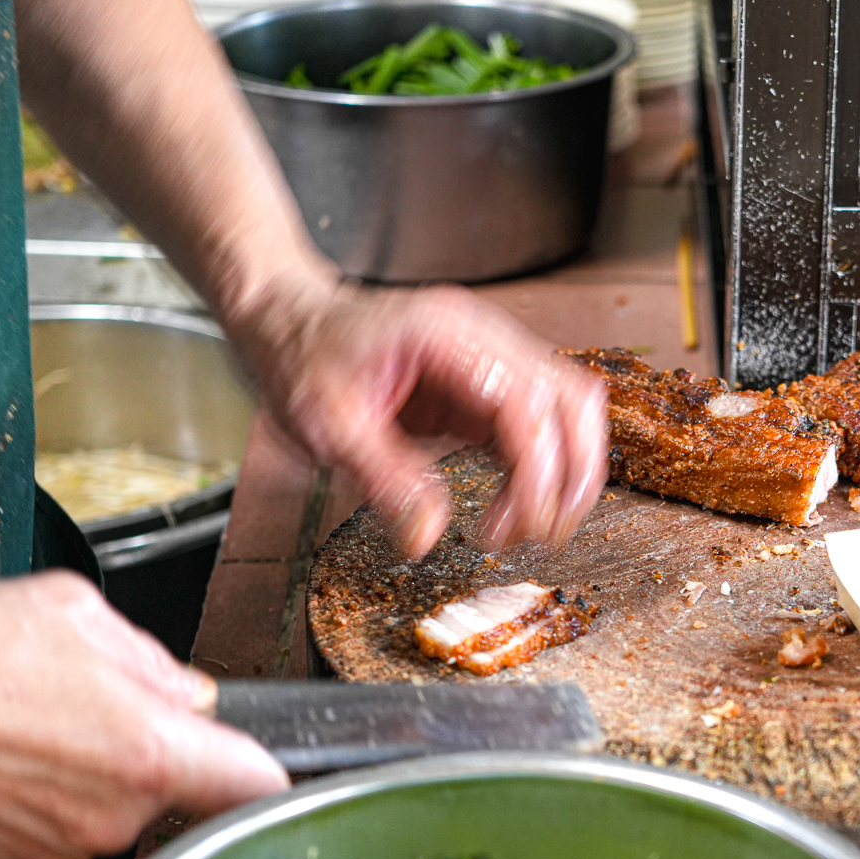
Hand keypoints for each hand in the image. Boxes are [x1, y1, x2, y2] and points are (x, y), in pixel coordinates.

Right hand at [0, 572, 287, 858]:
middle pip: (174, 792)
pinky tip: (13, 760)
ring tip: (42, 728)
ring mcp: (61, 848)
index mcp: (150, 750)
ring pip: (113, 814)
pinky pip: (60, 835)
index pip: (254, 782)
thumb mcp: (87, 616)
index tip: (258, 759)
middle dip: (155, 753)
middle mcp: (113, 814)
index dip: (262, 766)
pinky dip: (50, 805)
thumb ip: (158, 662)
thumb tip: (192, 694)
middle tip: (103, 709)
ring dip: (97, 779)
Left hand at [222, 271, 609, 558]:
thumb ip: (385, 480)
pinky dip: (538, 469)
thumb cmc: (304, 356)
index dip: (538, 471)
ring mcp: (490, 359)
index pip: (528, 401)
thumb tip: (427, 536)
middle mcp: (482, 338)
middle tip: (544, 533)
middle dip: (572, 473)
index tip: (521, 525)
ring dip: (563, 472)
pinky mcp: (484, 386)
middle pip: (570, 399)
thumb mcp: (329, 426)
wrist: (288, 322)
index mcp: (447, 335)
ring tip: (528, 527)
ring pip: (566, 409)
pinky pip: (536, 424)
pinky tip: (511, 507)